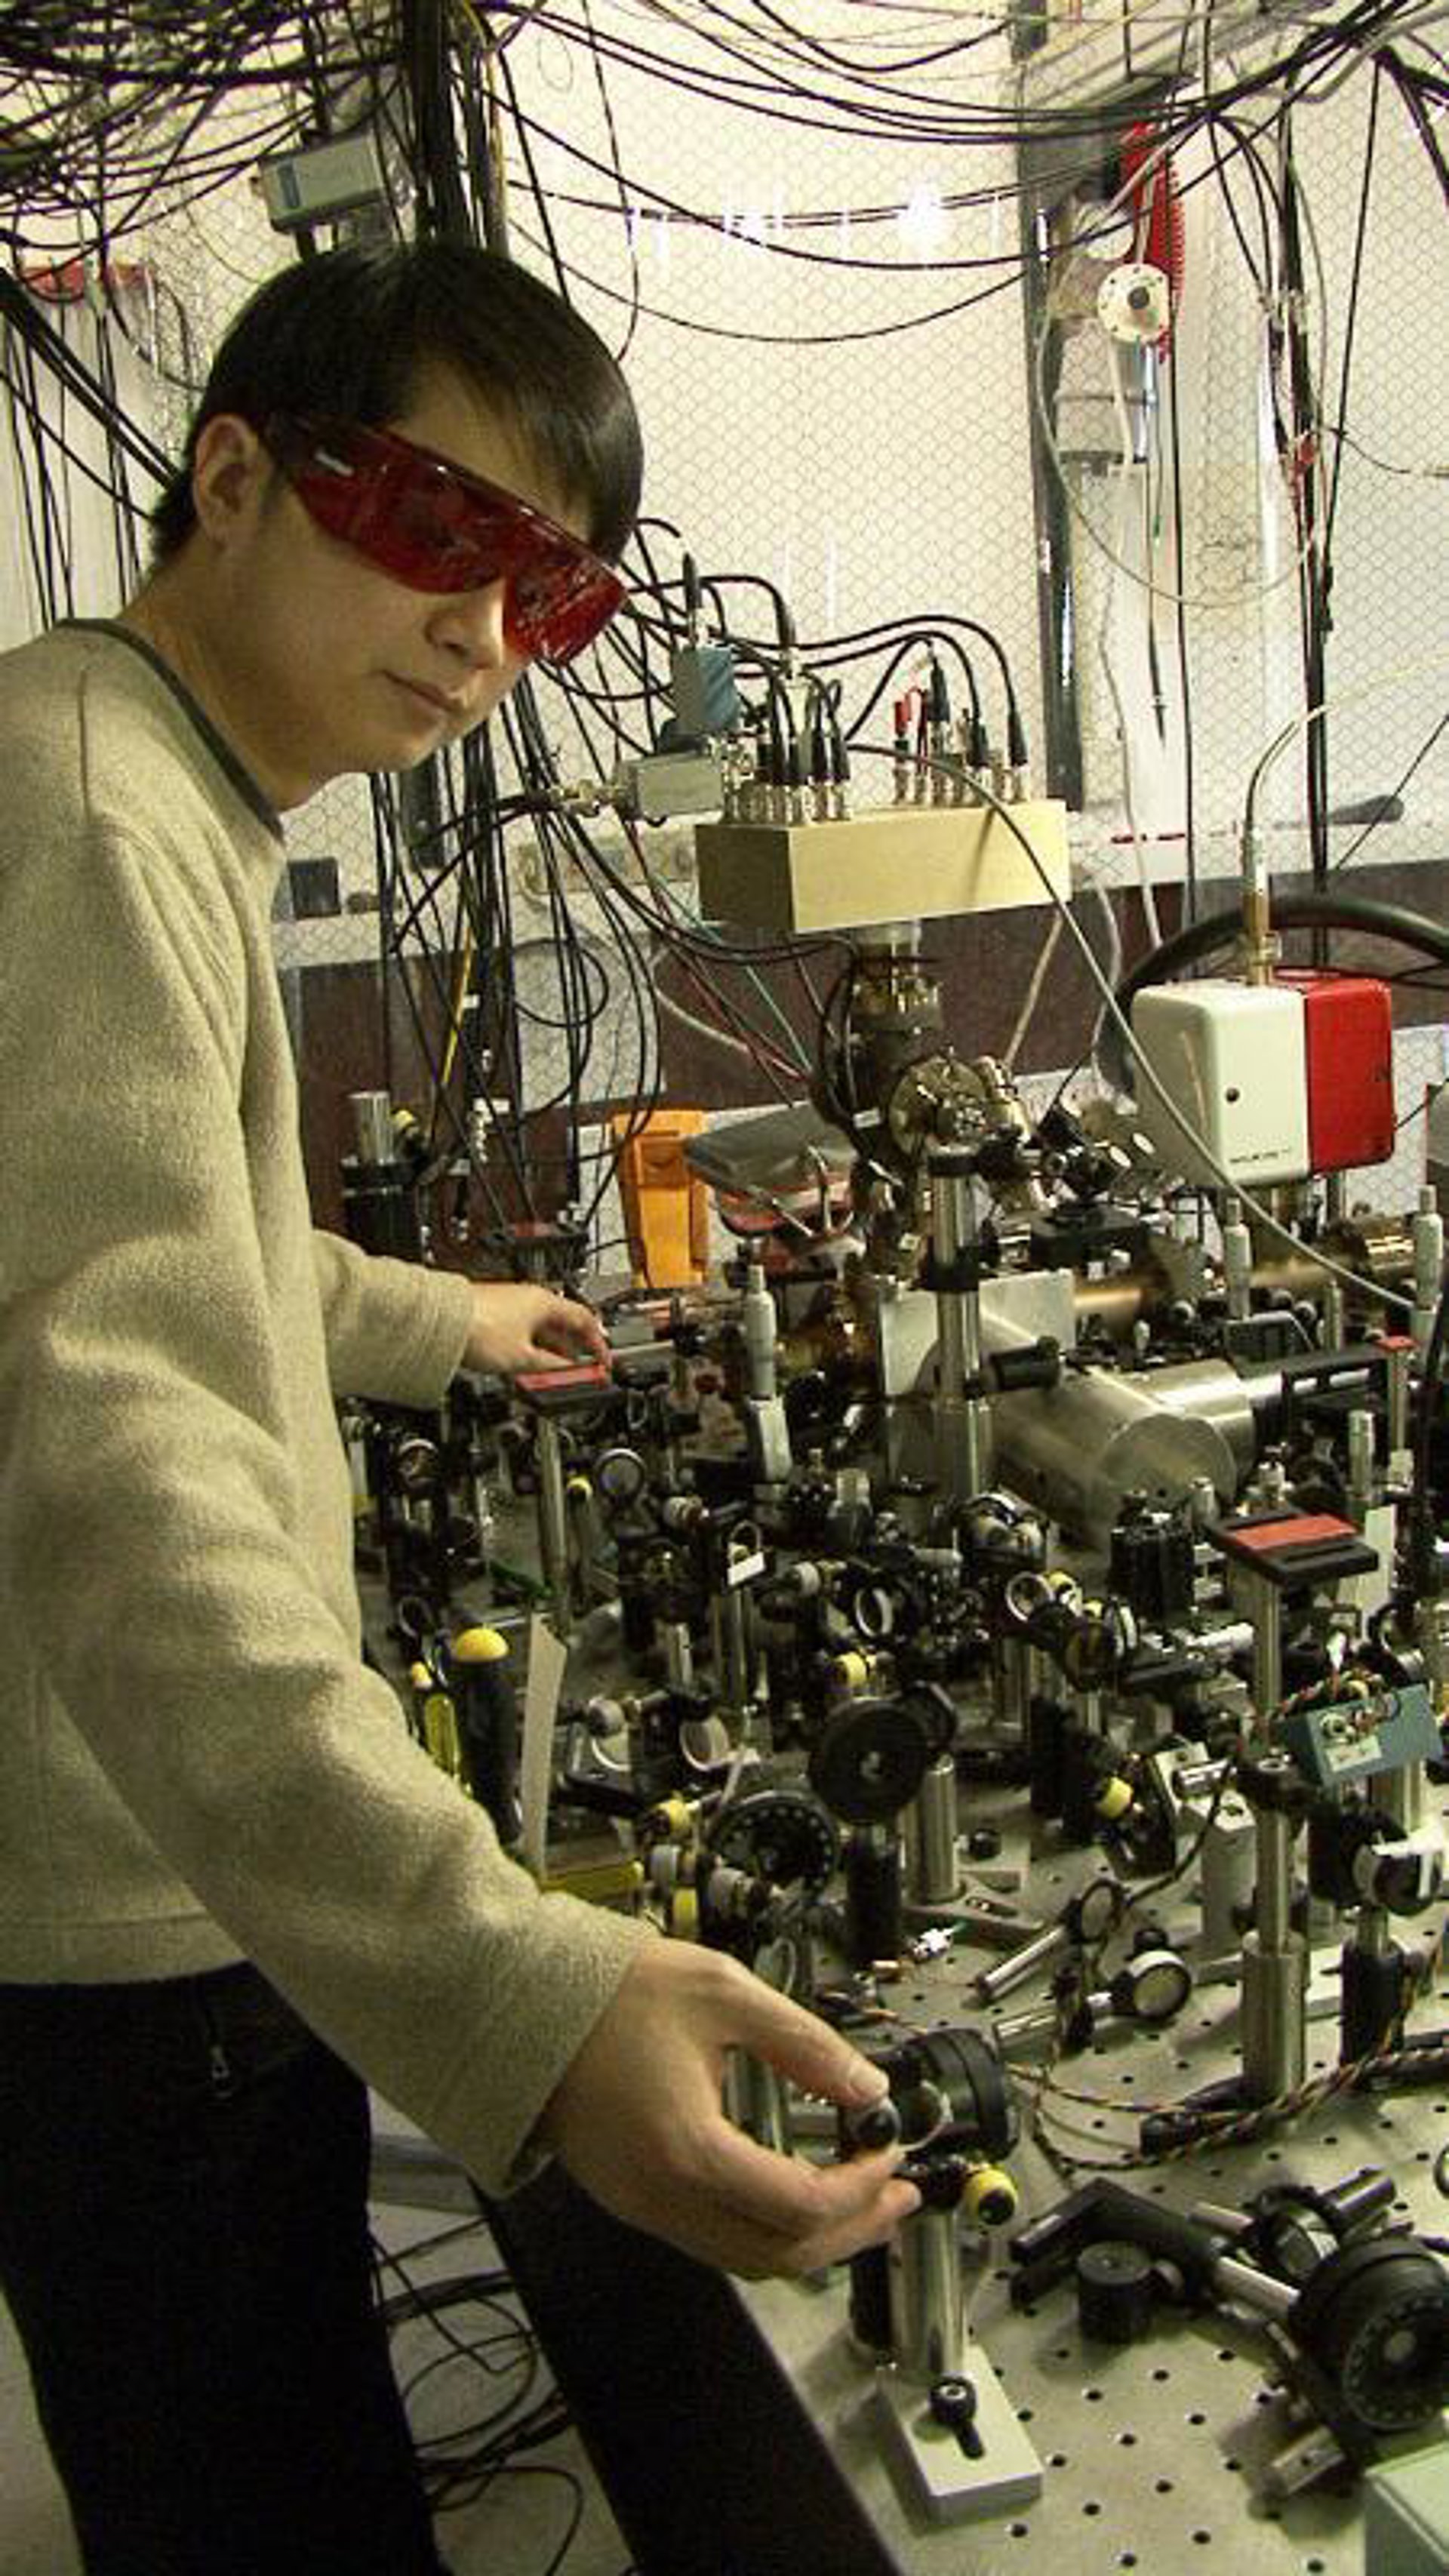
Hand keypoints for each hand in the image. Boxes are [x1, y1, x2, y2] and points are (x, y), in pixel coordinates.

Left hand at [462, 1282, 608, 1375]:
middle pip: (564, 1325)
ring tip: (556, 1371)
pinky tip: (530, 1364)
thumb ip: (552, 1367)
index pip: (586, 1320)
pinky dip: (534, 1348)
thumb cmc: (478, 1328)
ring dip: (554, 1351)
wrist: (441, 1321)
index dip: (599, 1344)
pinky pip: (525, 1332)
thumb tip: (568, 1373)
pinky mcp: (496, 1314)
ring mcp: (512, 1305)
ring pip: (543, 1329)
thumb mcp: (524, 1358)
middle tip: (582, 1370)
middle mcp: (530, 1299)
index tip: (604, 1362)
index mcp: (546, 1302)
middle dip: (575, 1349)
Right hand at [536, 1942, 919, 2277]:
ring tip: (860, 2201)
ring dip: (812, 2238)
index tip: (890, 2155)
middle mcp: (662, 2195)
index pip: (799, 2205)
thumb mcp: (722, 1994)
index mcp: (687, 2150)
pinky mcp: (632, 2198)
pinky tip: (795, 2192)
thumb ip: (804, 2042)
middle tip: (895, 2197)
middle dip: (852, 2231)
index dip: (860, 2189)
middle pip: (779, 2255)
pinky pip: (713, 2239)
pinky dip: (767, 2228)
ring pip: (747, 2260)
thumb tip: (865, 2083)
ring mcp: (642, 2205)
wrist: (519, 2001)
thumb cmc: (605, 1994)